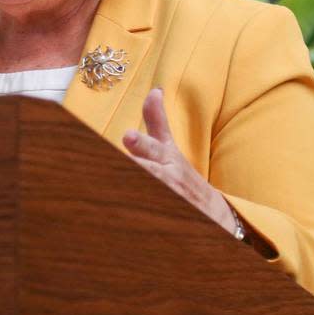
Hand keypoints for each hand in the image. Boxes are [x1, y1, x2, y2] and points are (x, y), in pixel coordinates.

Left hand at [122, 87, 238, 235]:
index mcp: (165, 158)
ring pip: (143, 196)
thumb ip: (157, 122)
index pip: (152, 149)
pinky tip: (109, 219)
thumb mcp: (171, 149)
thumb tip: (154, 91)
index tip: (128, 136)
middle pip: (145, 174)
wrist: (211, 213)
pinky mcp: (160, 224)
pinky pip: (145, 221)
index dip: (141, 144)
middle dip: (134, 169)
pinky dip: (130, 220)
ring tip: (102, 197)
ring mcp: (165, 201)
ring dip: (125, 196)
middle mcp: (165, 179)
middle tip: (113, 163)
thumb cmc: (182, 176)